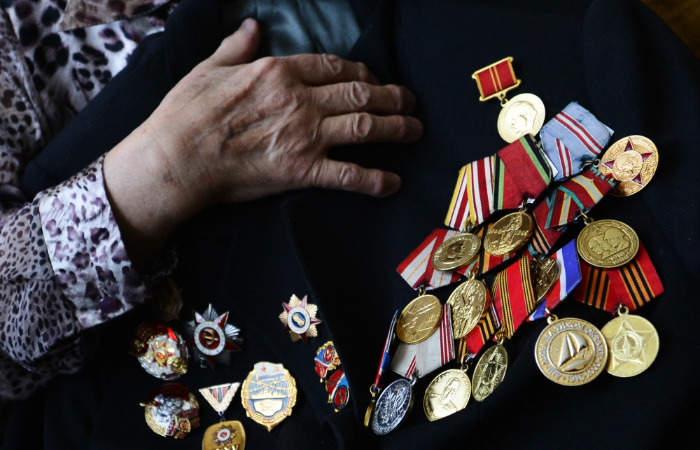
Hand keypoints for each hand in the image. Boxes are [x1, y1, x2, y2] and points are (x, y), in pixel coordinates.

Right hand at [104, 19, 422, 266]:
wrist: (176, 159)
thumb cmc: (186, 114)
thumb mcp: (208, 68)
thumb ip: (237, 47)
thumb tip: (253, 26)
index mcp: (278, 72)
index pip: (334, 66)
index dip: (361, 73)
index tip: (373, 79)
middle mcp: (299, 100)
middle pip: (359, 93)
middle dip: (391, 96)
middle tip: (410, 103)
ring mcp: (304, 135)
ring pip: (365, 126)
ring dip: (396, 127)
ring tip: (415, 130)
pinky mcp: (301, 170)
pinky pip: (348, 174)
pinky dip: (374, 179)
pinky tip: (393, 183)